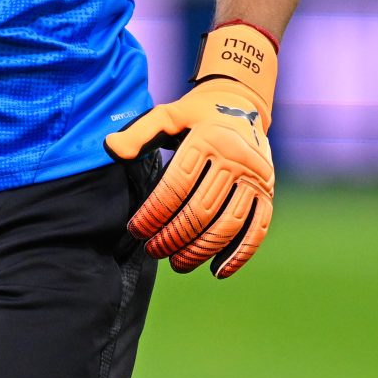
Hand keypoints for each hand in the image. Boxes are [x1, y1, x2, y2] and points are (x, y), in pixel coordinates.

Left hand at [105, 22, 277, 278]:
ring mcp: (256, 178)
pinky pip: (257, 229)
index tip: (136, 230)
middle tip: (153, 250)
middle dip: (174, 236)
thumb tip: (110, 148)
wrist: (242, 105)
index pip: (176, 186)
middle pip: (201, 210)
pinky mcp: (268, 193)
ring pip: (228, 224)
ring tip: (177, 263)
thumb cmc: (195, 115)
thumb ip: (139, 133)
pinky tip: (217, 271)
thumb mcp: (167, 115)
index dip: (154, 213)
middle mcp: (236, 159)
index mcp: (207, 140)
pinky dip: (239, 254)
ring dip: (201, 250)